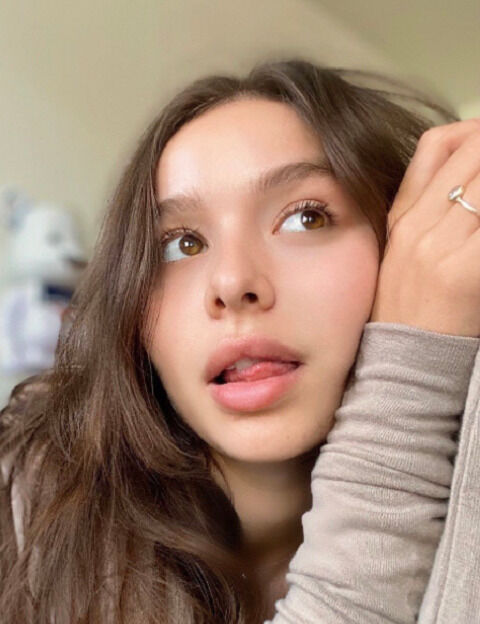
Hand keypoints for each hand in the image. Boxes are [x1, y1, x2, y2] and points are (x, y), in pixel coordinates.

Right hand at [369, 119, 479, 337]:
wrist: (402, 361)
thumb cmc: (407, 311)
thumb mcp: (401, 252)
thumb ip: (424, 210)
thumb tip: (464, 185)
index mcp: (402, 215)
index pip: (436, 145)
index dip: (474, 131)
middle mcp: (419, 223)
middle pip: (472, 151)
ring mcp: (440, 245)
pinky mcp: (464, 271)